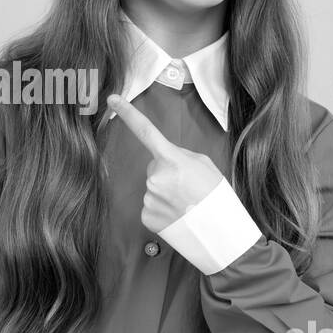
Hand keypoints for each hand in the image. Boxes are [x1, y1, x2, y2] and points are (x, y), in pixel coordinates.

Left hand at [106, 93, 225, 232]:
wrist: (221, 233)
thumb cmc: (216, 195)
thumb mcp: (204, 165)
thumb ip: (181, 157)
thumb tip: (164, 162)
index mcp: (172, 159)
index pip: (146, 132)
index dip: (128, 113)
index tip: (112, 99)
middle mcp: (155, 177)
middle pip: (154, 168)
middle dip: (167, 174)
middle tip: (188, 188)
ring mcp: (149, 198)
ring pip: (153, 189)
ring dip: (166, 194)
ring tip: (186, 204)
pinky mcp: (146, 217)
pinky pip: (151, 207)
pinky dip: (162, 210)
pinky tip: (177, 215)